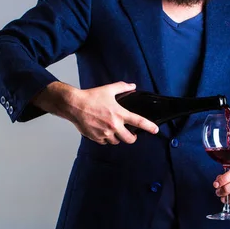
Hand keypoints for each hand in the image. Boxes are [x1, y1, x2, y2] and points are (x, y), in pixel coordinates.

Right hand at [32, 81, 158, 144]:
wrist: (74, 105)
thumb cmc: (90, 97)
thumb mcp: (108, 90)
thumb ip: (122, 87)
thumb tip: (132, 86)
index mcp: (119, 114)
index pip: (139, 122)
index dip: (149, 127)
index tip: (155, 130)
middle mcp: (113, 125)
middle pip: (129, 139)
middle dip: (132, 138)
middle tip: (131, 135)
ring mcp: (104, 133)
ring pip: (116, 141)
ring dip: (117, 138)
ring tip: (113, 130)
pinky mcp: (96, 137)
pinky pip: (104, 142)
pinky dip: (105, 138)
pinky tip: (102, 131)